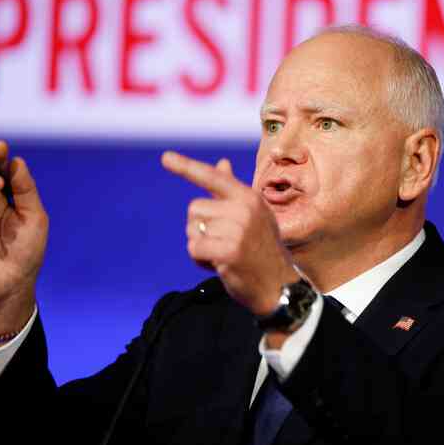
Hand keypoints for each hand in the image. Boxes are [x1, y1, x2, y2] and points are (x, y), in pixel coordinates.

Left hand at [162, 152, 298, 316]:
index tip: (164, 157)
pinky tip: (218, 266)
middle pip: (194, 209)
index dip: (186, 167)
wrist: (279, 286)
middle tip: (223, 243)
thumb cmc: (262, 249)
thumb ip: (231, 192)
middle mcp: (245, 209)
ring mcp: (238, 230)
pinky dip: (199, 260)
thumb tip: (222, 163)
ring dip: (201, 246)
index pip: (213, 177)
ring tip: (224, 255)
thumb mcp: (253, 215)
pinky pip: (194, 247)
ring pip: (193, 230)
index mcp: (249, 197)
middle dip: (200, 228)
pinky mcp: (230, 251)